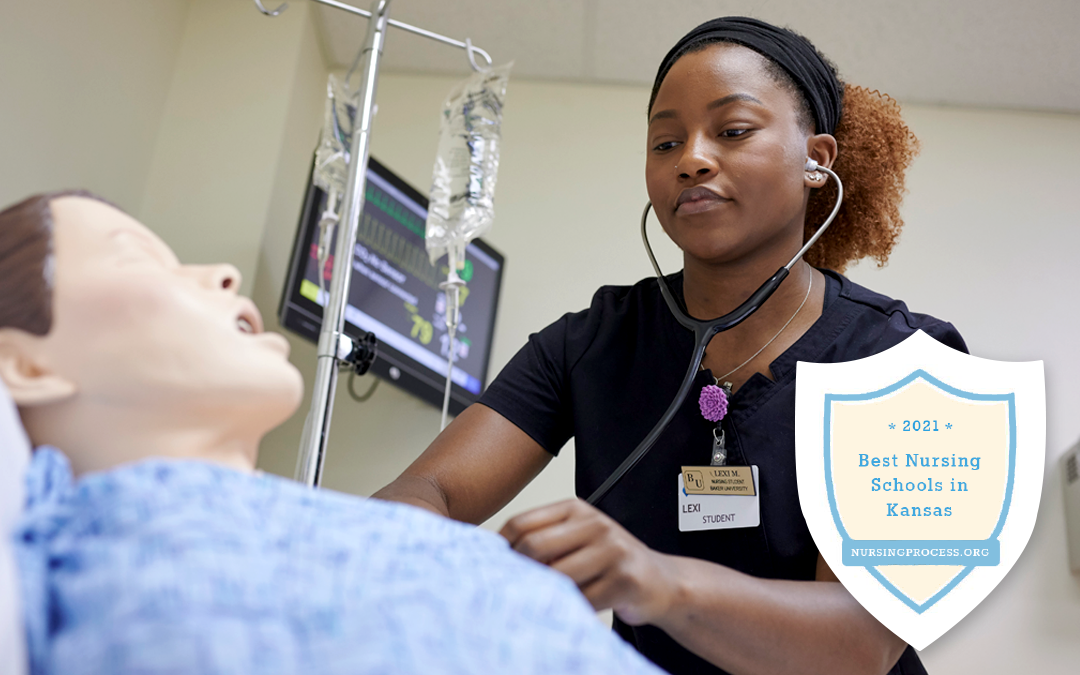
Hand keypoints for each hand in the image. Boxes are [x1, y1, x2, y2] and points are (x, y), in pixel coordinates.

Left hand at [499, 498, 679, 625]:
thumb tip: (495, 554)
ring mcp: (612, 550)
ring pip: (556, 576)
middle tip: (517, 588)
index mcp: (577, 509)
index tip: (494, 566)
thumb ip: (545, 538)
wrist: (661, 581)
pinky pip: (581, 599)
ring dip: (545, 592)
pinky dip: (569, 608)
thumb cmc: (611, 561)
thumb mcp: (578, 537)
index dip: (501, 548)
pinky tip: (571, 608)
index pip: (522, 523)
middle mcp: (595, 524)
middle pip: (534, 547)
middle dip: (520, 571)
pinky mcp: (624, 580)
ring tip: (545, 599)